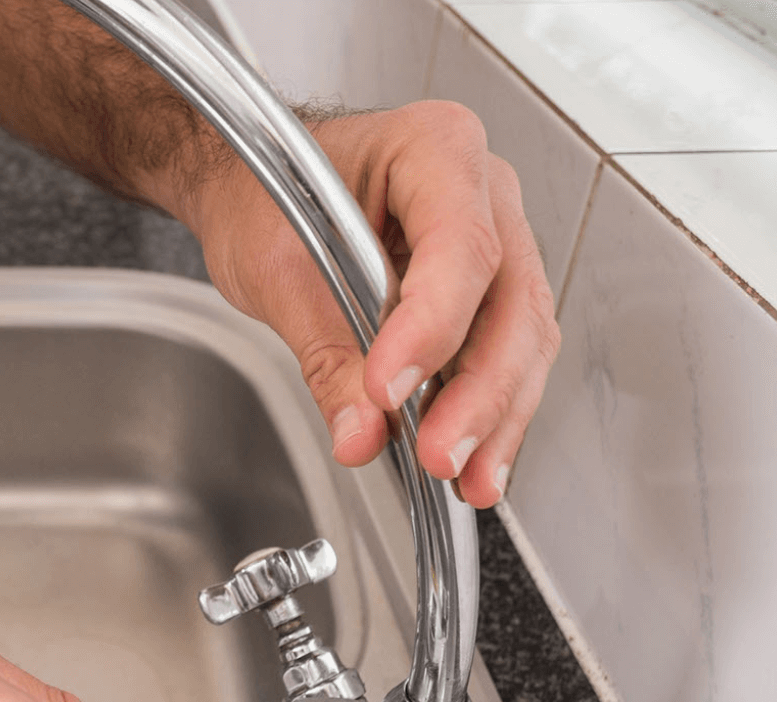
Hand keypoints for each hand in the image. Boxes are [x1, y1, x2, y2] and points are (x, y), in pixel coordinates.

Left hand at [185, 101, 559, 507]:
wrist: (254, 182)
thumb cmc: (266, 189)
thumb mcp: (276, 268)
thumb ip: (325, 352)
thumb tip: (361, 431)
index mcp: (433, 149)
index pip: (459, 246)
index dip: (431, 327)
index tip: (390, 390)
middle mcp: (482, 190)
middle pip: (508, 300)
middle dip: (478, 392)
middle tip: (441, 456)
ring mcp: (496, 240)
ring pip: (522, 337)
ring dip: (496, 416)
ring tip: (466, 478)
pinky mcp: (486, 293)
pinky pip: (503, 355)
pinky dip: (488, 412)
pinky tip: (472, 464)